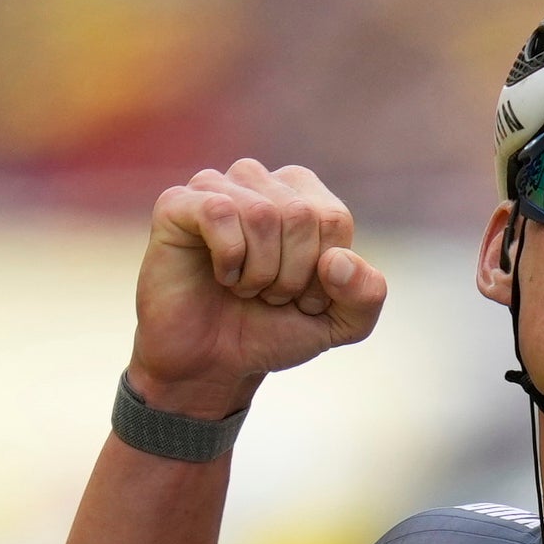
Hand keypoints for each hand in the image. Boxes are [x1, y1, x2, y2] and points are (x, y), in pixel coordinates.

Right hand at [130, 159, 387, 417]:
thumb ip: (366, 295)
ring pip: (263, 214)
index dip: (323, 273)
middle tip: (268, 295)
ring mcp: (216, 187)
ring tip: (244, 288)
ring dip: (260, 272)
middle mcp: (260, 181)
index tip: (301, 296)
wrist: (212, 361)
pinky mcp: (177, 204)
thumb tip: (337, 259)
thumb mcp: (341, 322)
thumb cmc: (273, 330)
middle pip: (302, 216)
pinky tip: (219, 276)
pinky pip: (219, 212)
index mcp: (304, 196)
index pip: (334, 219)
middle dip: (292, 276)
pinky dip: (229, 259)